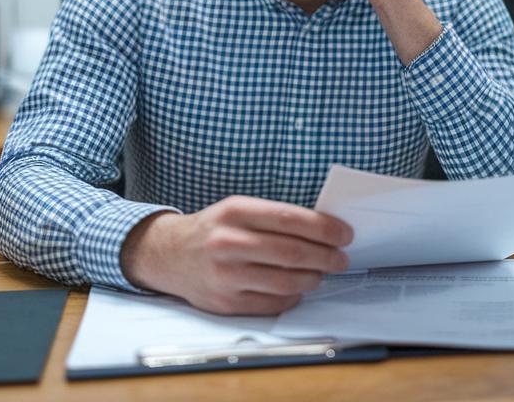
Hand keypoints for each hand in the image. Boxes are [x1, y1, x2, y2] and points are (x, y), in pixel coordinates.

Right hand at [120, 196, 352, 315]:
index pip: (290, 219)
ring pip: (286, 281)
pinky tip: (298, 287)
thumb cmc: (213, 230)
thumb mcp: (236, 209)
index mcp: (234, 212)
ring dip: (313, 278)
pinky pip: (272, 303)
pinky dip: (293, 296)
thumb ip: (274, 217)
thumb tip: (323, 230)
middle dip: (326, 256)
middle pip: (292, 252)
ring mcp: (225, 275)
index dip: (324, 228)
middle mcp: (227, 242)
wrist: (168, 255)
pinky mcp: (225, 302)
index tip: (345, 233)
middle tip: (341, 257)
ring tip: (321, 272)